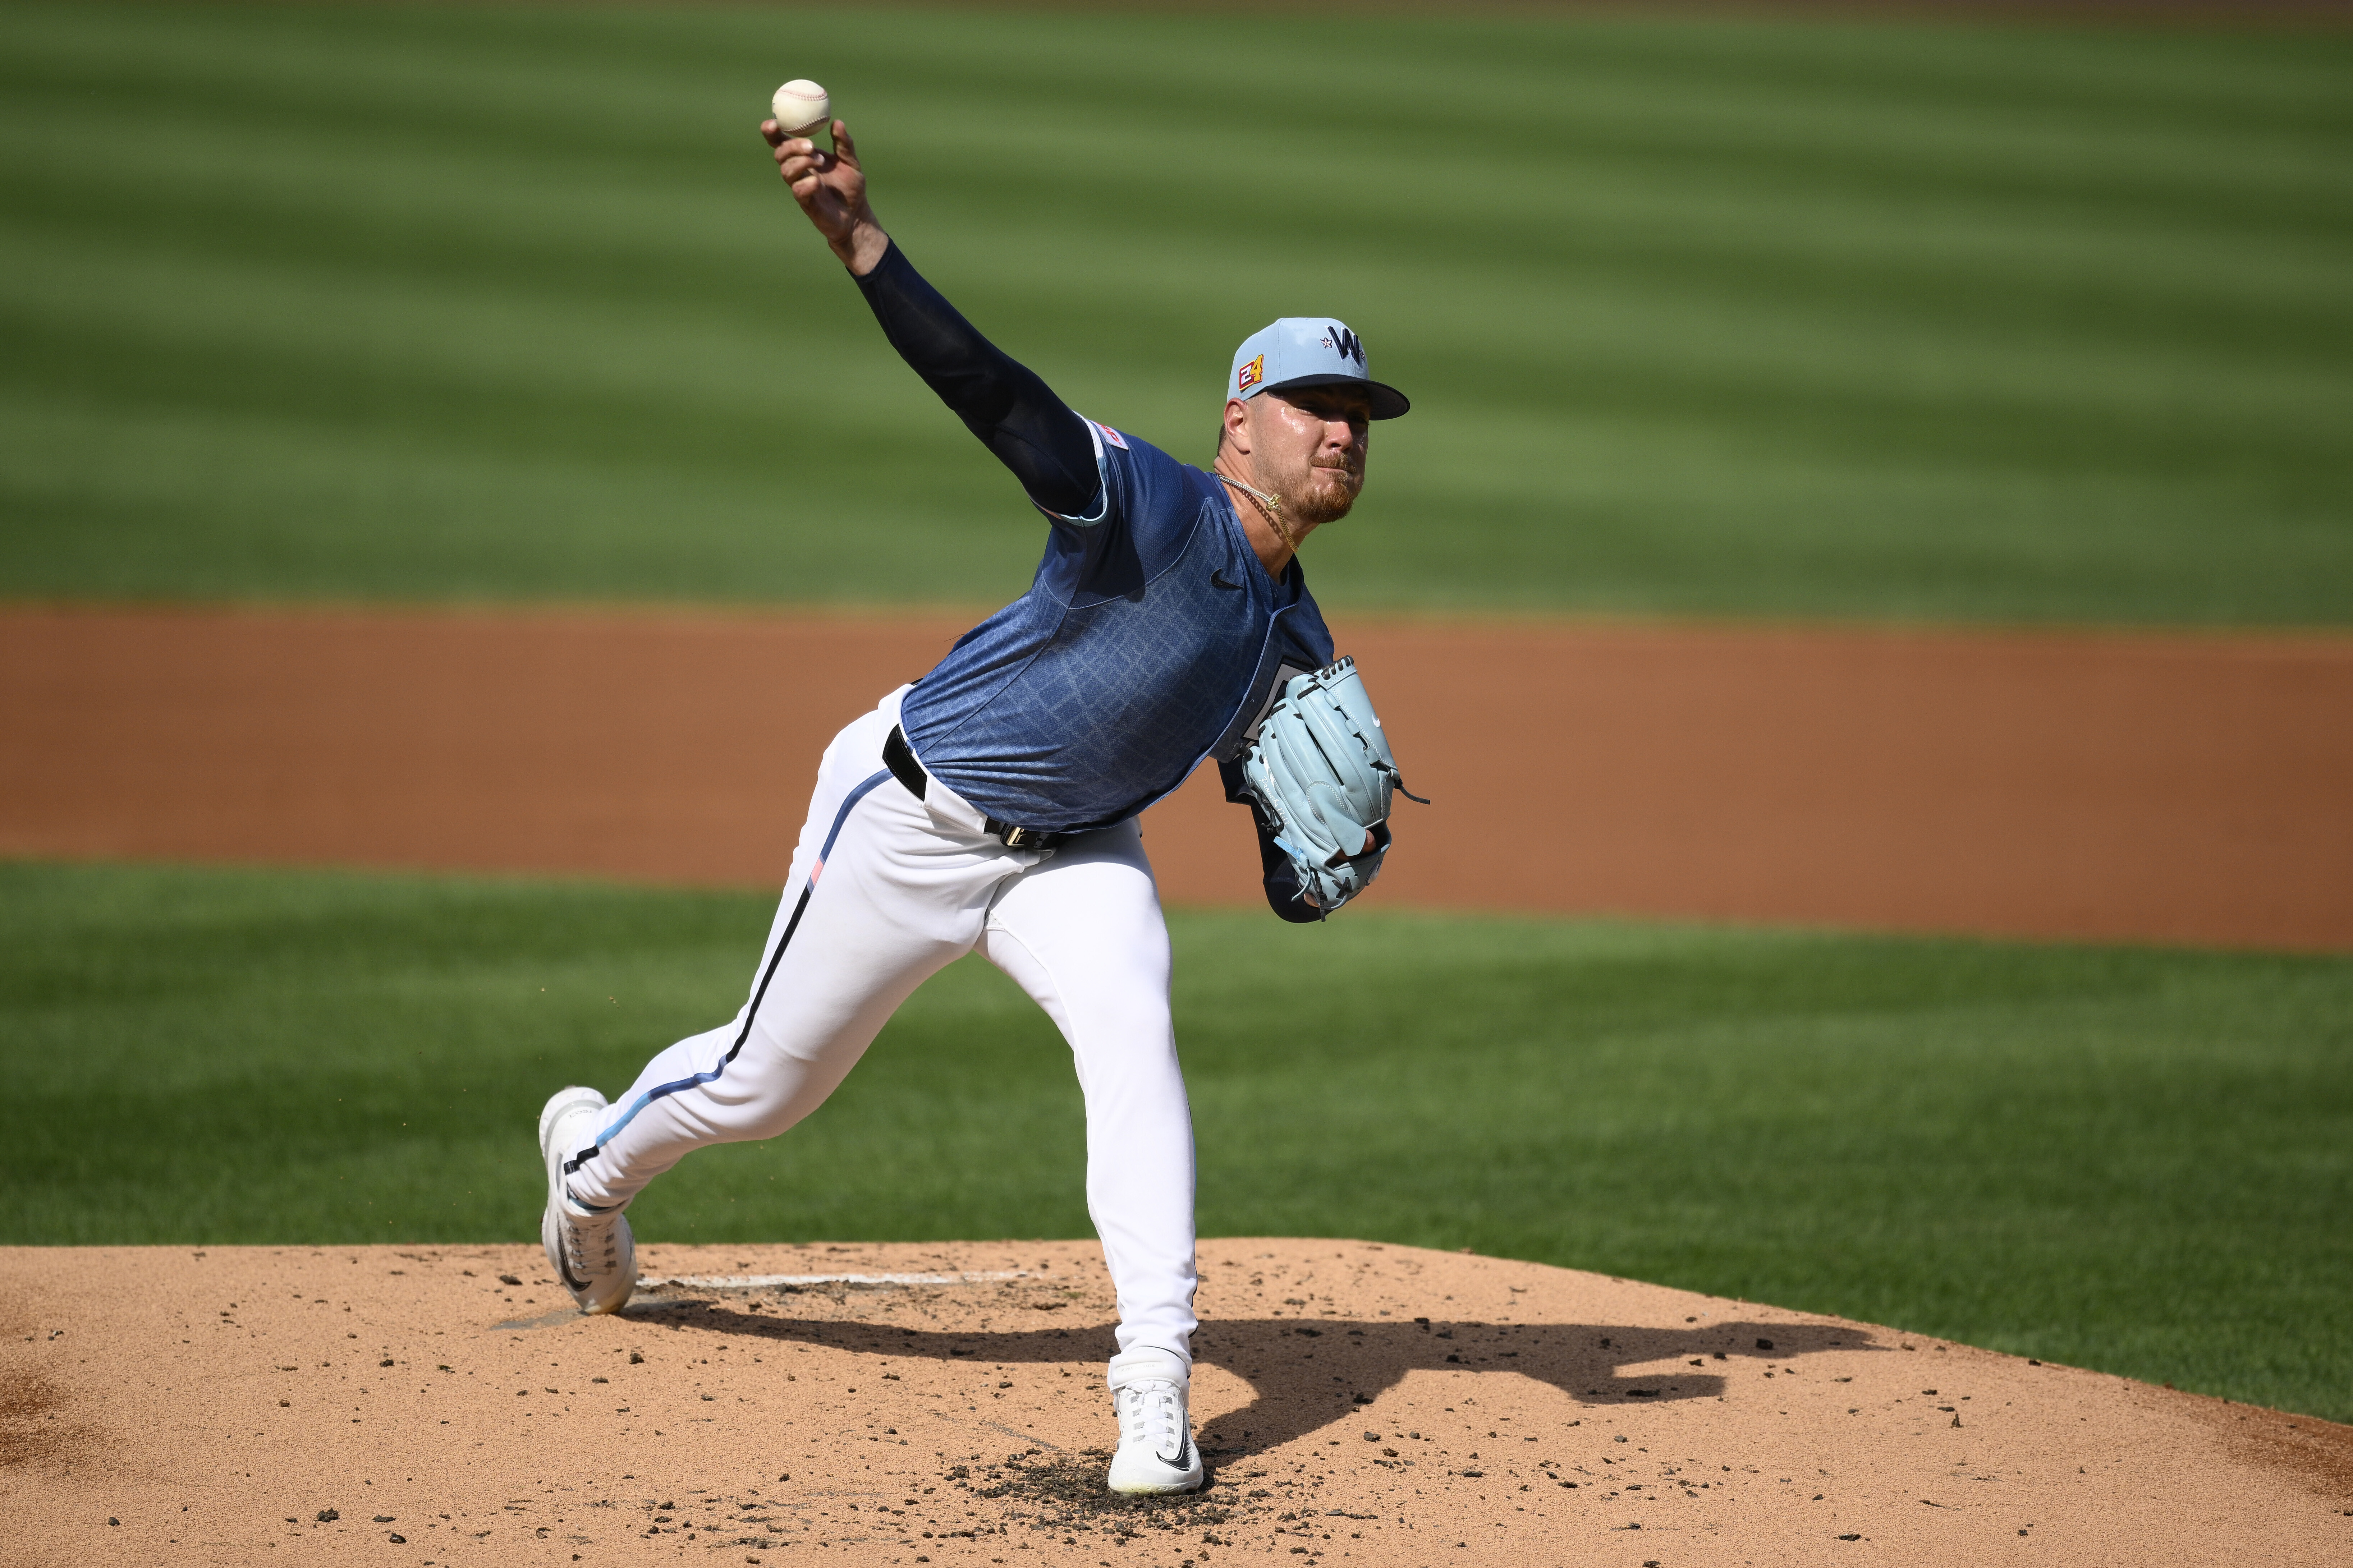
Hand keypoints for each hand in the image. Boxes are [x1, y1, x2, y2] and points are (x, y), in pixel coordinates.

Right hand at [761, 117, 888, 274]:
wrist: (857, 214)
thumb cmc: (850, 187)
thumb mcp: (850, 161)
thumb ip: (844, 143)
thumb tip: (837, 122)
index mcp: (804, 157)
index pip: (782, 142)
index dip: (772, 133)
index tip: (772, 123)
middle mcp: (798, 170)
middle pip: (780, 154)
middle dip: (792, 146)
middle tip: (810, 146)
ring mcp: (800, 186)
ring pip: (786, 171)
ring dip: (801, 162)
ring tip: (820, 161)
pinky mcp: (806, 203)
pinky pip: (798, 191)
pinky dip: (806, 183)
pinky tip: (818, 183)